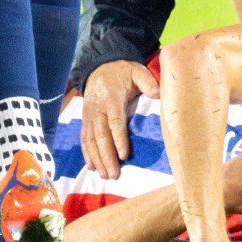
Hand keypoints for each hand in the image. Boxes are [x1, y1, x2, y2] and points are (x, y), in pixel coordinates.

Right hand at [80, 60, 159, 178]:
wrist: (98, 66)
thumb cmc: (122, 72)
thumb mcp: (137, 71)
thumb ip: (147, 82)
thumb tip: (157, 94)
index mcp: (112, 99)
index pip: (115, 121)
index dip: (118, 139)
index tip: (123, 155)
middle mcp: (98, 110)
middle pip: (101, 136)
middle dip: (106, 156)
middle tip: (114, 174)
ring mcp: (89, 116)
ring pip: (90, 140)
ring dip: (97, 159)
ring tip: (104, 175)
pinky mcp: (85, 120)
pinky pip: (84, 138)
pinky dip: (86, 153)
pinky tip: (91, 167)